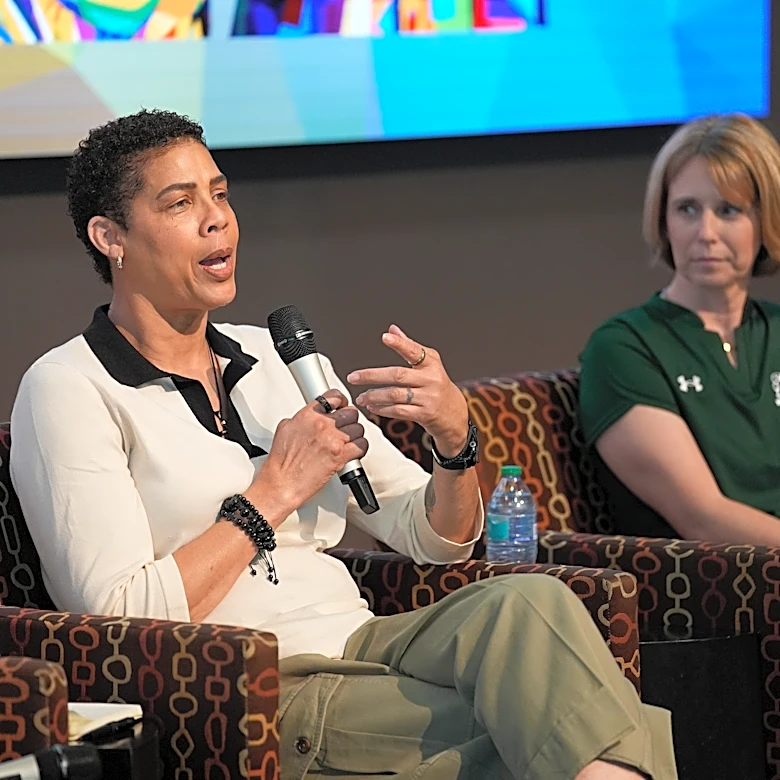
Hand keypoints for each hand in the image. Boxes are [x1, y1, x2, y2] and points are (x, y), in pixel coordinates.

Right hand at [244, 389, 367, 523]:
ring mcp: (333, 440)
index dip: (341, 401)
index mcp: (308, 415)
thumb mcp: (285, 429)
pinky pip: (362, 445)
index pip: (333, 396)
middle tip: (344, 428)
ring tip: (346, 442)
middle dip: (349, 420)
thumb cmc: (281, 462)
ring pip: (359, 428)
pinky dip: (360, 449)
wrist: (282, 483)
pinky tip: (353, 452)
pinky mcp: (341, 456)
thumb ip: (301, 418)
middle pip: (350, 412)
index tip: (342, 405)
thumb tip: (308, 416)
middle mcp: (322, 425)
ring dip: (355, 435)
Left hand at [347, 324, 468, 457]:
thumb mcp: (429, 364)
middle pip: (398, 375)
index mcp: (432, 364)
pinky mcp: (425, 414)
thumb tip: (392, 330)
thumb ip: (409, 347)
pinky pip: (399, 411)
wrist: (454, 413)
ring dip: (374, 395)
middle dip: (372, 375)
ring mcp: (428, 398)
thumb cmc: (437, 385)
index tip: (385, 337)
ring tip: (360, 397)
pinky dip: (382, 409)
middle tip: (353, 377)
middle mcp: (431, 379)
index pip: (415, 351)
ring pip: (395, 395)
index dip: (400, 344)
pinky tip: (372, 406)